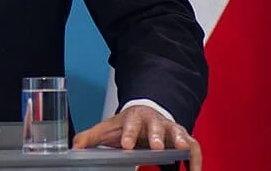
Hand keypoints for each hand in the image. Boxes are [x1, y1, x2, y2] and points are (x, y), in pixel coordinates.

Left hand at [73, 106, 201, 169]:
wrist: (146, 112)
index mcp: (134, 117)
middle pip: (156, 126)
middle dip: (156, 136)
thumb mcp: (109, 129)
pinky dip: (196, 159)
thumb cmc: (128, 124)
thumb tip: (75, 146)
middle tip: (157, 147)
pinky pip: (193, 146)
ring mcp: (170, 128)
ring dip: (180, 141)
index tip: (126, 145)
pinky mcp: (183, 137)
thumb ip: (92, 137)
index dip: (128, 134)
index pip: (130, 124)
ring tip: (182, 151)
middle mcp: (154, 120)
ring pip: (178, 132)